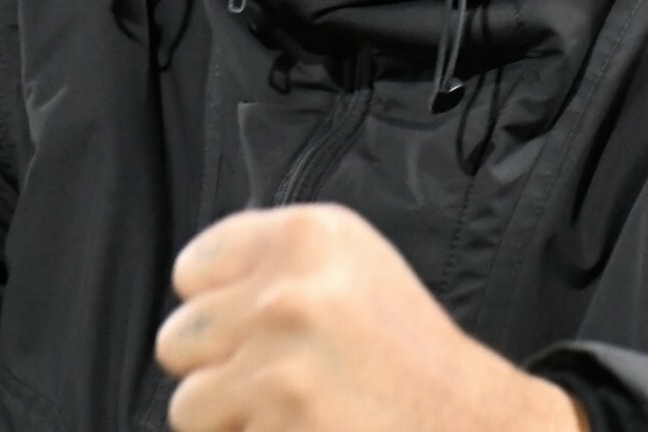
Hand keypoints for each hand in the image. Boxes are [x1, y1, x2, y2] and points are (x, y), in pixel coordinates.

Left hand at [156, 203, 585, 431]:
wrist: (470, 424)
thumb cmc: (406, 354)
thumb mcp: (349, 267)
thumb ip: (272, 262)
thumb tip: (194, 286)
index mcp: (306, 236)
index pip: (193, 271)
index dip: (220, 308)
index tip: (258, 327)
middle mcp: (289, 289)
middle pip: (178, 339)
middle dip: (219, 368)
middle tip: (282, 378)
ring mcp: (281, 361)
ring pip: (187, 403)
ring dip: (231, 419)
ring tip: (293, 411)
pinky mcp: (280, 419)